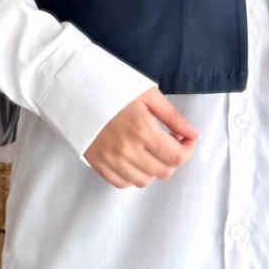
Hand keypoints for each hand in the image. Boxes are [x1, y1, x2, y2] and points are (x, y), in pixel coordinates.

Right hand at [84, 86, 199, 188]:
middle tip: (169, 142)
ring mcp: (110, 160)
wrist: (75, 87)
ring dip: (154, 168)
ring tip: (150, 149)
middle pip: (163, 171)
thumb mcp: (148, 94)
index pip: (176, 156)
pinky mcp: (97, 164)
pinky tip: (134, 158)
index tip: (186, 140)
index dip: (188, 150)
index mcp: (142, 129)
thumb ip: (173, 117)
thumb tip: (193, 134)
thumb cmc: (111, 85)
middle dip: (173, 158)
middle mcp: (127, 149)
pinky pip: (122, 183)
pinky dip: (133, 175)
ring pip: (144, 181)